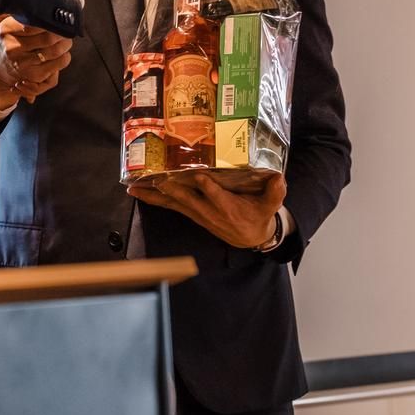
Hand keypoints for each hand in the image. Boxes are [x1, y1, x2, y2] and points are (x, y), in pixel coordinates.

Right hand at [0, 15, 72, 110]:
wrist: (0, 70)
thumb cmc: (10, 42)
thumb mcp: (7, 24)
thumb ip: (22, 14)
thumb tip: (45, 6)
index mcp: (6, 30)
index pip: (35, 22)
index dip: (50, 20)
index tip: (57, 17)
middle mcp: (12, 47)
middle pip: (49, 36)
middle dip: (62, 32)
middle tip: (66, 29)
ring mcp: (22, 63)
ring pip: (56, 50)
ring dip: (66, 44)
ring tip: (66, 40)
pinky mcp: (34, 74)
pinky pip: (59, 62)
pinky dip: (65, 56)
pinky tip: (63, 53)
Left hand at [129, 170, 287, 249]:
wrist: (252, 237)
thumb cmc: (259, 216)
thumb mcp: (271, 205)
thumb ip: (275, 192)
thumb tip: (279, 177)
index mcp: (229, 208)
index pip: (217, 197)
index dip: (209, 188)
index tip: (200, 176)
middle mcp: (209, 212)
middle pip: (187, 199)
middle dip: (170, 189)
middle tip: (154, 178)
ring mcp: (198, 213)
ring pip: (174, 203)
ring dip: (154, 195)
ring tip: (135, 187)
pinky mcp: (192, 213)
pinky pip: (171, 206)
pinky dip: (155, 199)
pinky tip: (139, 192)